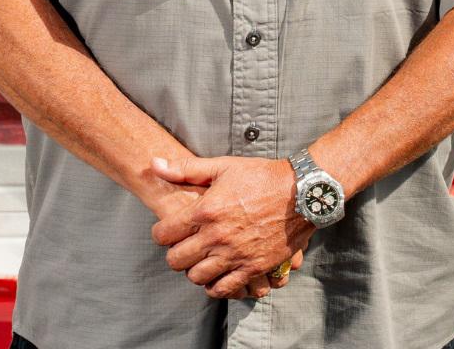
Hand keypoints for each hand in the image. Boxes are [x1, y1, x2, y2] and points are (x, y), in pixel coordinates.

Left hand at [150, 155, 315, 299]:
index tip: (166, 230)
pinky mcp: (252, 268)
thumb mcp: (222, 166)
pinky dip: (214, 286)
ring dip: (193, 270)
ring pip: (196, 277)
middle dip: (174, 253)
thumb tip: (154, 164)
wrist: (299, 194)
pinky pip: (223, 289)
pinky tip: (216, 274)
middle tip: (182, 245)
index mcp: (206, 211)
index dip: (160, 233)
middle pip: (176, 260)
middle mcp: (216, 236)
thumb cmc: (260, 177)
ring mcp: (234, 255)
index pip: (164, 234)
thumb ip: (185, 169)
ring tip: (199, 259)